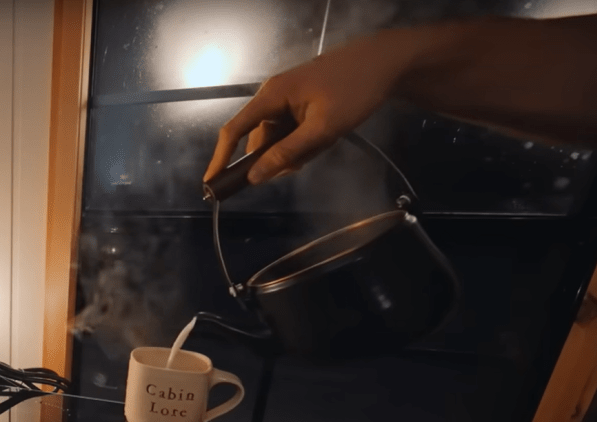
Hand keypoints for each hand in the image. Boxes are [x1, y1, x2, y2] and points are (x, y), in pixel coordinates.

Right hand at [204, 31, 412, 185]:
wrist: (385, 64)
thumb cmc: (353, 92)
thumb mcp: (322, 129)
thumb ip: (286, 154)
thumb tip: (255, 177)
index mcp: (271, 96)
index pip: (233, 131)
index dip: (220, 158)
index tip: (212, 183)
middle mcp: (273, 96)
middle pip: (259, 139)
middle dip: (277, 158)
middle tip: (303, 163)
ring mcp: (287, 99)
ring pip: (278, 138)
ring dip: (295, 151)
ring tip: (324, 144)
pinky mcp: (300, 102)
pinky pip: (292, 131)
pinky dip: (305, 142)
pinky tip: (326, 137)